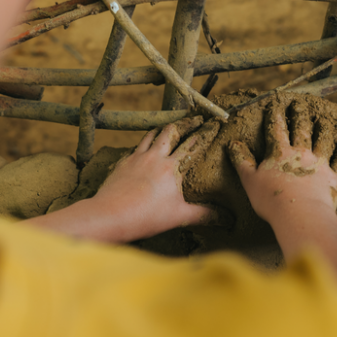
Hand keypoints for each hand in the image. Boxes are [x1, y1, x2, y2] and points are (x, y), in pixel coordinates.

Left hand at [56, 116, 218, 242]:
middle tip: (195, 119)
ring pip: (151, 135)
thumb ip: (203, 214)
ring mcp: (136, 158)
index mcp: (171, 168)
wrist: (110, 215)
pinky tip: (144, 147)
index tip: (212, 124)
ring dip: (163, 129)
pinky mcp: (123, 163)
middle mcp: (154, 157)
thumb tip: (226, 217)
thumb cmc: (145, 216)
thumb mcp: (179, 216)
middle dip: (186, 123)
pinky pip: (135, 147)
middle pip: (171, 132)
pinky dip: (143, 142)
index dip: (204, 133)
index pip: (192, 145)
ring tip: (170, 126)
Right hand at [230, 99, 336, 304]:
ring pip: (323, 140)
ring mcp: (320, 163)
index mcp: (279, 153)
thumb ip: (242, 161)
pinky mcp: (334, 177)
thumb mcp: (249, 180)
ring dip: (324, 129)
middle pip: (301, 129)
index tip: (275, 105)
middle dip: (300, 115)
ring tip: (323, 120)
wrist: (300, 214)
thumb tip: (233, 144)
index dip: (275, 116)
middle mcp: (301, 153)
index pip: (276, 129)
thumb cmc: (272, 200)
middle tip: (300, 104)